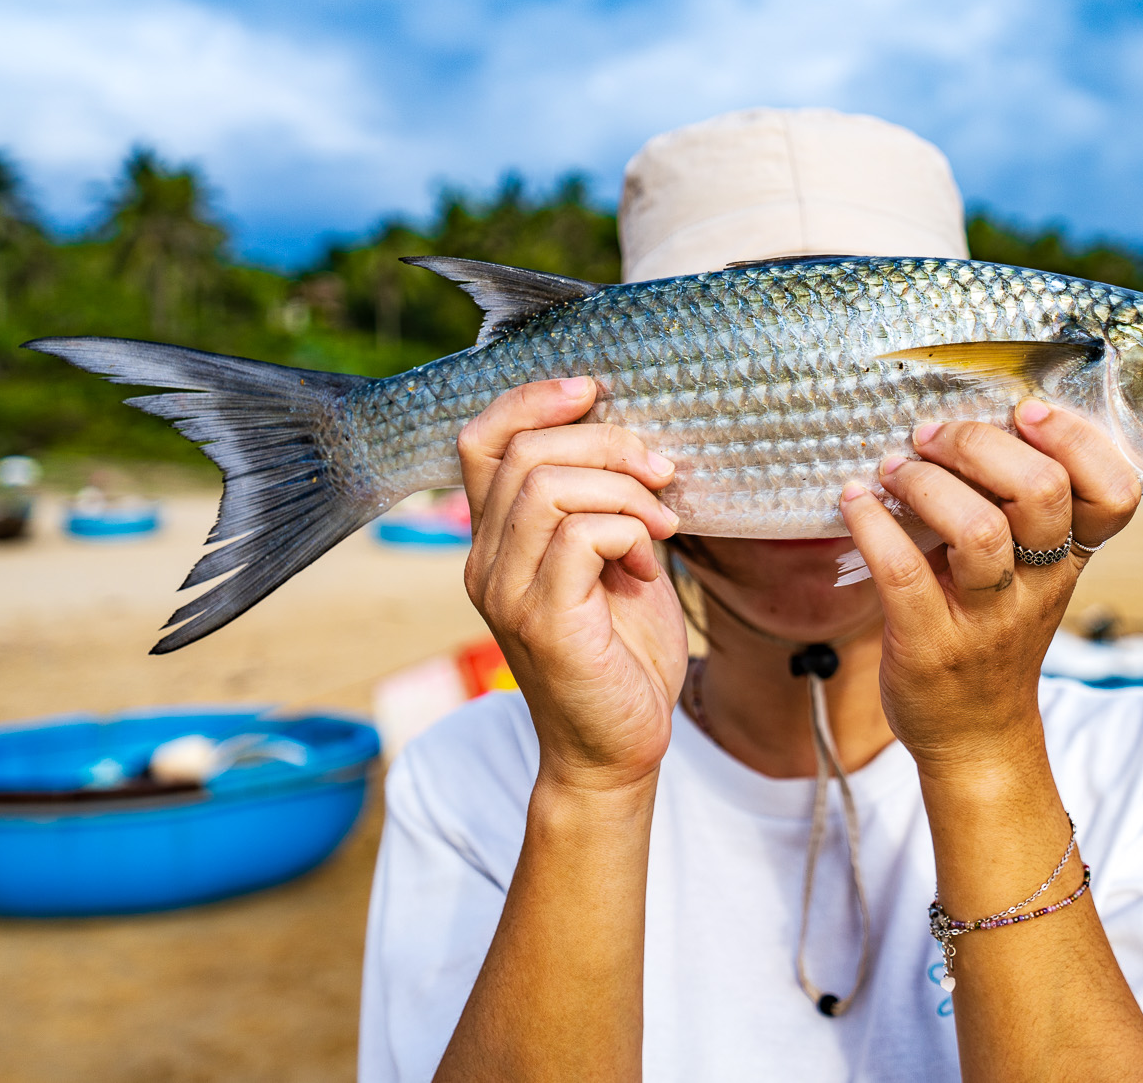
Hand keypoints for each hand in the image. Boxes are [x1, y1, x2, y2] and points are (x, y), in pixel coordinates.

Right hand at [459, 378, 685, 793]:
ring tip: (661, 525)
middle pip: (526, 452)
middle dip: (607, 443)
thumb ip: (604, 507)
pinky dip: (628, 532)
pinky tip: (648, 564)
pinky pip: (581, 536)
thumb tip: (633, 442)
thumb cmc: (621, 655)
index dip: (532, 399)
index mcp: (495, 540)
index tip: (592, 391)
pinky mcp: (543, 620)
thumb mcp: (613, 563)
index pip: (481, 439)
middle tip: (660, 473)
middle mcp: (485, 562)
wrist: (616, 751)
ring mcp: (507, 592)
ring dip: (624, 491)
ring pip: (551, 487)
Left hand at [839, 399, 1141, 776]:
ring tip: (893, 469)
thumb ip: (1023, 511)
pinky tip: (853, 501)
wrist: (975, 735)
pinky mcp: (931, 645)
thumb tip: (975, 418)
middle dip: (981, 445)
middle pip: (1042, 493)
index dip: (1077, 441)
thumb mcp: (1032, 575)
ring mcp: (987, 619)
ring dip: (927, 483)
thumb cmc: (996, 635)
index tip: (1027, 411)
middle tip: (932, 435)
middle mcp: (1039, 586)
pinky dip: (872, 525)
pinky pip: (904, 574)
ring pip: (979, 531)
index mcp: (1068, 560)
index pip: (1114, 495)